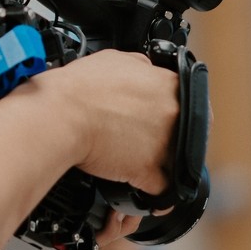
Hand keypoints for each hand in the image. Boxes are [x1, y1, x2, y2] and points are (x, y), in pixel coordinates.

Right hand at [38, 50, 180, 195]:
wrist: (60, 115)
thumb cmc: (78, 89)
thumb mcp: (114, 59)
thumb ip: (141, 66)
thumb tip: (146, 69)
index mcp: (170, 85)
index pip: (190, 101)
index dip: (175, 112)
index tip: (163, 119)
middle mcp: (173, 114)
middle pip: (187, 132)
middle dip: (169, 138)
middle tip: (144, 138)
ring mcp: (164, 144)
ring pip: (176, 161)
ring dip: (162, 163)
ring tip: (139, 160)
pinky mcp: (148, 171)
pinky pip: (162, 188)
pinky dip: (151, 190)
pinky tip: (140, 185)